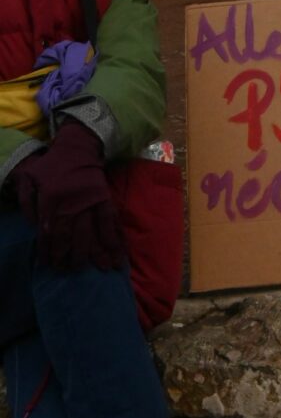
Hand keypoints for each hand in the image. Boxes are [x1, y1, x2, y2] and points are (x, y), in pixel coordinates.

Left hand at [13, 120, 124, 270]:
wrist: (77, 147)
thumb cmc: (51, 166)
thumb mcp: (30, 178)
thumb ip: (26, 201)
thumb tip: (33, 226)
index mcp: (50, 200)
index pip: (48, 232)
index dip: (48, 251)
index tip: (48, 265)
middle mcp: (71, 203)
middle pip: (70, 236)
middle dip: (71, 256)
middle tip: (71, 270)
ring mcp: (90, 201)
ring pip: (92, 231)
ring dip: (97, 252)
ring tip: (103, 268)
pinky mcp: (104, 197)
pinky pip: (110, 219)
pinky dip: (115, 235)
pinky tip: (118, 250)